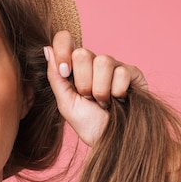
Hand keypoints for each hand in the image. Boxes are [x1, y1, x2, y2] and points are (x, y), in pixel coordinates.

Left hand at [45, 31, 146, 145]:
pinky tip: (119, 100)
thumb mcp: (65, 102)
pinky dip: (117, 91)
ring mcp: (114, 66)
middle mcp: (93, 62)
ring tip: (103, 102)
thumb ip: (55, 76)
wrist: (112, 141)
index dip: (63, 50)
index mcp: (74, 67)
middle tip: (88, 97)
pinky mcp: (133, 73)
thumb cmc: (88, 124)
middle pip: (82, 53)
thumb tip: (47, 49)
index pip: (64, 40)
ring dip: (100, 89)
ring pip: (103, 61)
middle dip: (83, 82)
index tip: (65, 72)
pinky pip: (122, 72)